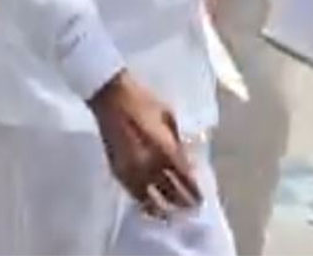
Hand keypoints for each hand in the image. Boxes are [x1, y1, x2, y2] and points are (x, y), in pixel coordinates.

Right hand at [90, 72, 201, 216]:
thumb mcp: (169, 116)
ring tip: (172, 215)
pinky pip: (133, 194)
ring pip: (150, 199)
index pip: (184, 177)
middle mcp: (149, 164)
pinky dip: (143, 203)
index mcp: (165, 148)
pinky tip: (150, 206)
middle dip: (182, 202)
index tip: (201, 199)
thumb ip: (178, 139)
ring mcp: (132, 170)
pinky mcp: (118, 171)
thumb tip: (188, 158)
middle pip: (170, 191)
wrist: (111, 97)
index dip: (193, 191)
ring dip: (163, 208)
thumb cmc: (144, 100)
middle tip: (192, 209)